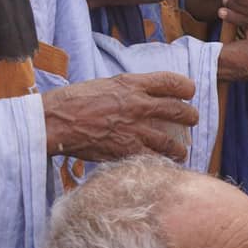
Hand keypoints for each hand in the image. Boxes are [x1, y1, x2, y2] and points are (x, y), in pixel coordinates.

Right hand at [41, 71, 198, 161]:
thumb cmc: (75, 101)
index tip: (189, 92)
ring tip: (182, 150)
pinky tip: (165, 165)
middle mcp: (138, 106)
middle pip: (178, 111)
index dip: (186, 87)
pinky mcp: (126, 151)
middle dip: (190, 117)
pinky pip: (152, 159)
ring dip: (180, 148)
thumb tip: (145, 95)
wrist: (56, 121)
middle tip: (192, 120)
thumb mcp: (105, 84)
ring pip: (171, 142)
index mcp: (132, 85)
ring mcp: (134, 130)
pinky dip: (161, 163)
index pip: (171, 82)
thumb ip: (129, 90)